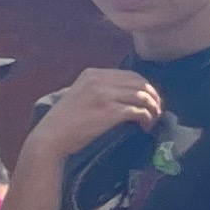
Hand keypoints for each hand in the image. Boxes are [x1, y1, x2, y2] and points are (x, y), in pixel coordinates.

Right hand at [29, 66, 165, 165]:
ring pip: (143, 96)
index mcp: (92, 74)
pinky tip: (146, 127)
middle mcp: (99, 80)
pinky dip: (147, 119)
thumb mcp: (78, 94)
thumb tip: (125, 93)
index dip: (145, 87)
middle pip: (140, 83)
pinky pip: (139, 111)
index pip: (130, 75)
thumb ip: (98, 88)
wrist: (52, 136)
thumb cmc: (64, 120)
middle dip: (154, 97)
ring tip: (153, 120)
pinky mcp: (109, 112)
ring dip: (153, 109)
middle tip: (157, 111)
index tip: (150, 101)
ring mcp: (104, 95)